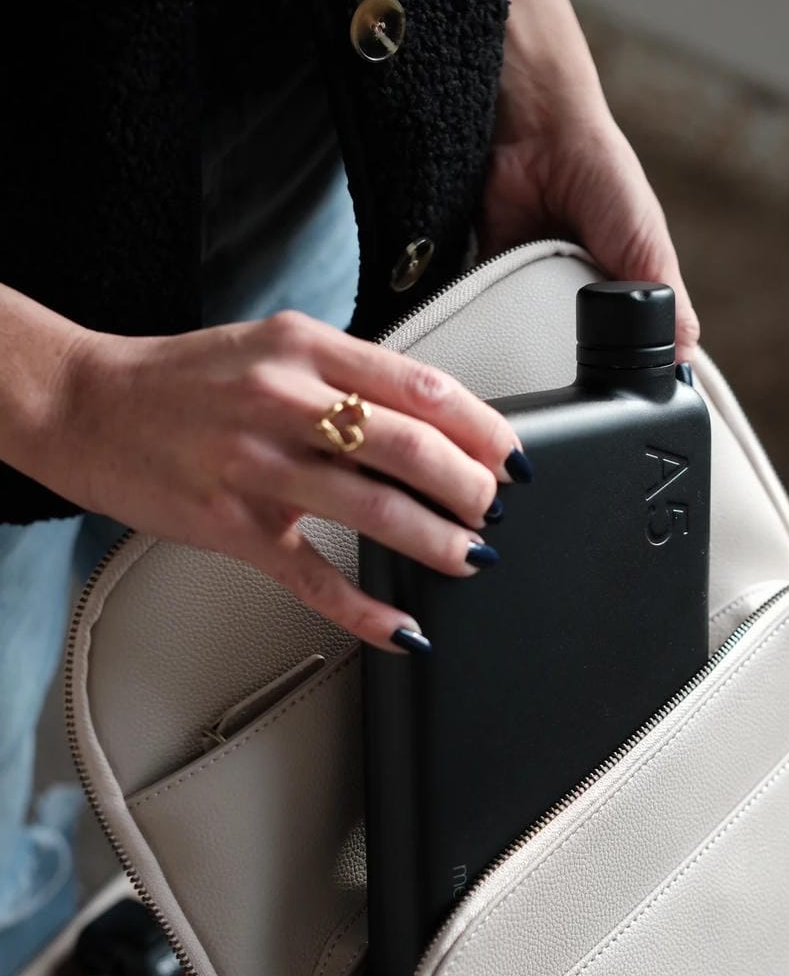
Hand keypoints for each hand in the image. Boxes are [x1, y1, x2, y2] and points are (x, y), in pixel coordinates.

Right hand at [30, 309, 527, 652]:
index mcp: (304, 349)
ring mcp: (257, 467)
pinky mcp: (234, 528)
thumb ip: (348, 377)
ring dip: (437, 541)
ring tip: (470, 556)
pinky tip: (403, 628)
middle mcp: (284, 402)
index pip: (421, 387)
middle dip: (470, 487)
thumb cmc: (186, 381)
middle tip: (495, 510)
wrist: (87, 406)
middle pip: (409, 447)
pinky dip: (366, 610)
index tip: (513, 457)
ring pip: (373, 510)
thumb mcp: (274, 347)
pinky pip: (314, 577)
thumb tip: (433, 424)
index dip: (483, 427)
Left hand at [479, 0, 699, 358]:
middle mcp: (575, 301)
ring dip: (527, 354)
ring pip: (528, 347)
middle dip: (569, 373)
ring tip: (530, 368)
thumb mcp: (646, 243)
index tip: (610, 408)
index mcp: (620, 297)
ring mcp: (530, 295)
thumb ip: (665, 302)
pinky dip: (490, 331)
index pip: (622, 357)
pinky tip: (494, 345)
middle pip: (572, 360)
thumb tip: (685, 360)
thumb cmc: (602, 174)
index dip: (616, 383)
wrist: (536, 133)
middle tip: (567, 392)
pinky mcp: (490, 286)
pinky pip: (487, 322)